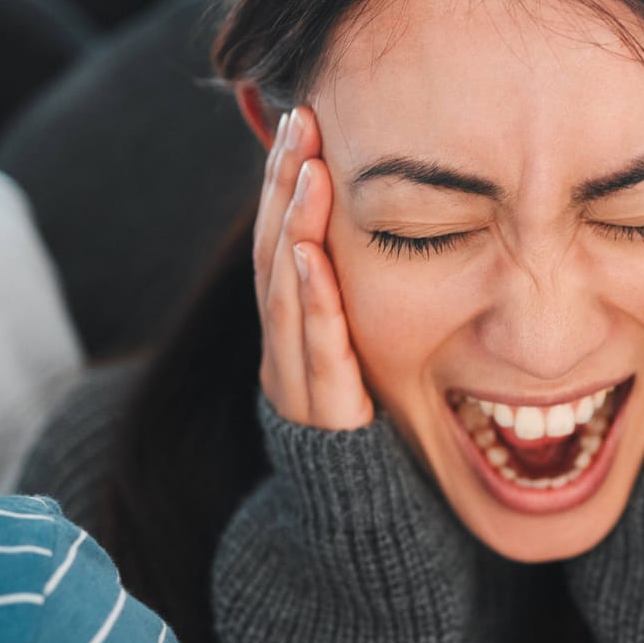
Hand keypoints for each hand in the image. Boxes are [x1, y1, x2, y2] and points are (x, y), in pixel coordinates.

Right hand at [253, 107, 375, 429]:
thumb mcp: (358, 351)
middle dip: (284, 183)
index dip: (284, 179)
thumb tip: (363, 227)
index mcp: (291, 327)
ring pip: (285, 291)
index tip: (300, 118)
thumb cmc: (368, 431)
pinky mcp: (320, 413)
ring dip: (294, 222)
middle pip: (275, 250)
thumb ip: (349, 299)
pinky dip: (312, 299)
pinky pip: (314, 348)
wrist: (359, 524)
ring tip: (306, 164)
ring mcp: (294, 380)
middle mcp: (283, 348)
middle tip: (299, 118)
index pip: (281, 237)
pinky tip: (310, 253)